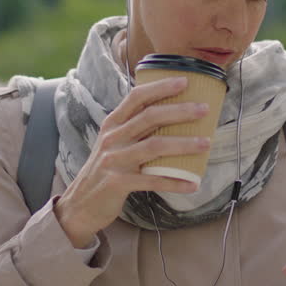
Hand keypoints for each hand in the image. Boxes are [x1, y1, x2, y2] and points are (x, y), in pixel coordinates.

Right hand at [54, 76, 208, 247]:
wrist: (80, 204)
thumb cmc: (105, 170)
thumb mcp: (113, 143)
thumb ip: (134, 129)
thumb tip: (172, 116)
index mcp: (113, 124)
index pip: (136, 97)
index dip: (160, 87)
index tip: (184, 81)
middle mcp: (112, 138)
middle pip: (149, 117)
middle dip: (179, 111)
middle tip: (204, 109)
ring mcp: (114, 160)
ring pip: (154, 146)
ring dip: (183, 144)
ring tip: (205, 143)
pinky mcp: (118, 183)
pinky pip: (152, 181)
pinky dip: (174, 182)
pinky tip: (192, 183)